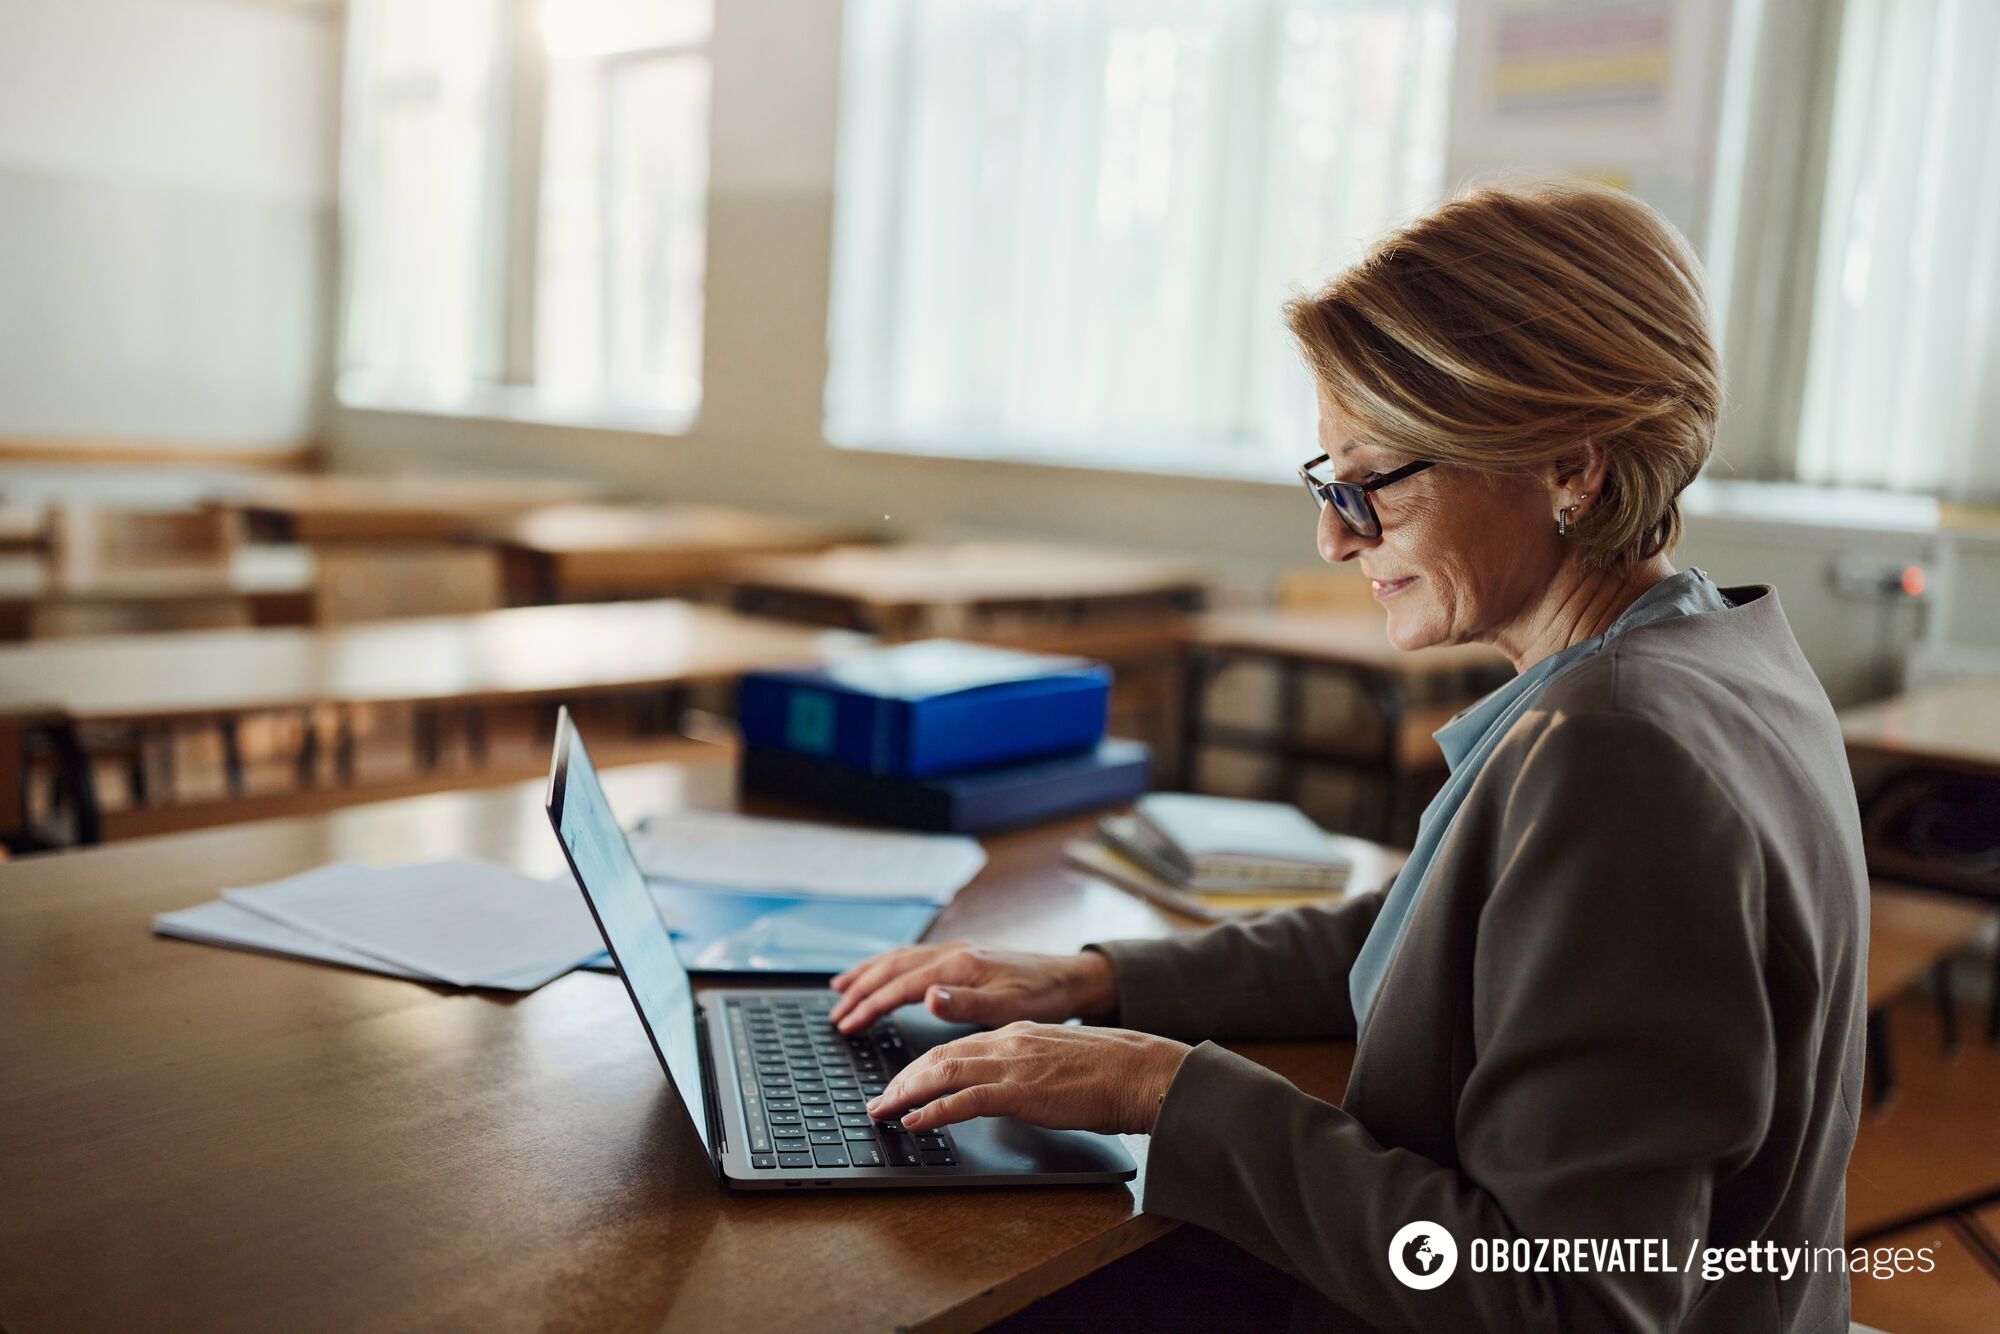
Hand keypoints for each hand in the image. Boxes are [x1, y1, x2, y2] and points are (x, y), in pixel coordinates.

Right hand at [827, 941, 1116, 1033]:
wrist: (1073, 979)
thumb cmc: (1045, 997)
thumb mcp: (1011, 1008)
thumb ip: (967, 1004)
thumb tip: (927, 997)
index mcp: (960, 966)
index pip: (900, 986)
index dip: (869, 1006)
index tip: (846, 1025)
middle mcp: (954, 953)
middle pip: (892, 968)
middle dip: (859, 990)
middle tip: (834, 1014)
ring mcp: (957, 952)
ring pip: (899, 959)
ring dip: (868, 973)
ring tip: (841, 987)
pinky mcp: (964, 957)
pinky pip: (913, 958)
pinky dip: (889, 967)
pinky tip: (884, 975)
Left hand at [866, 1022, 1191, 1134]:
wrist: (1143, 1070)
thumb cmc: (1111, 1070)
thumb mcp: (1057, 1058)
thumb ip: (1027, 1064)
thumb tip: (1007, 1085)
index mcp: (1016, 1032)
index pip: (955, 1046)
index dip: (920, 1066)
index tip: (899, 1084)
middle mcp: (1008, 1041)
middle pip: (939, 1056)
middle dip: (902, 1080)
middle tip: (878, 1102)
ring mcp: (1014, 1064)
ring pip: (943, 1072)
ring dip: (906, 1094)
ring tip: (883, 1112)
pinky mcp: (1023, 1090)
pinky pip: (966, 1099)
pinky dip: (934, 1110)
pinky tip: (915, 1122)